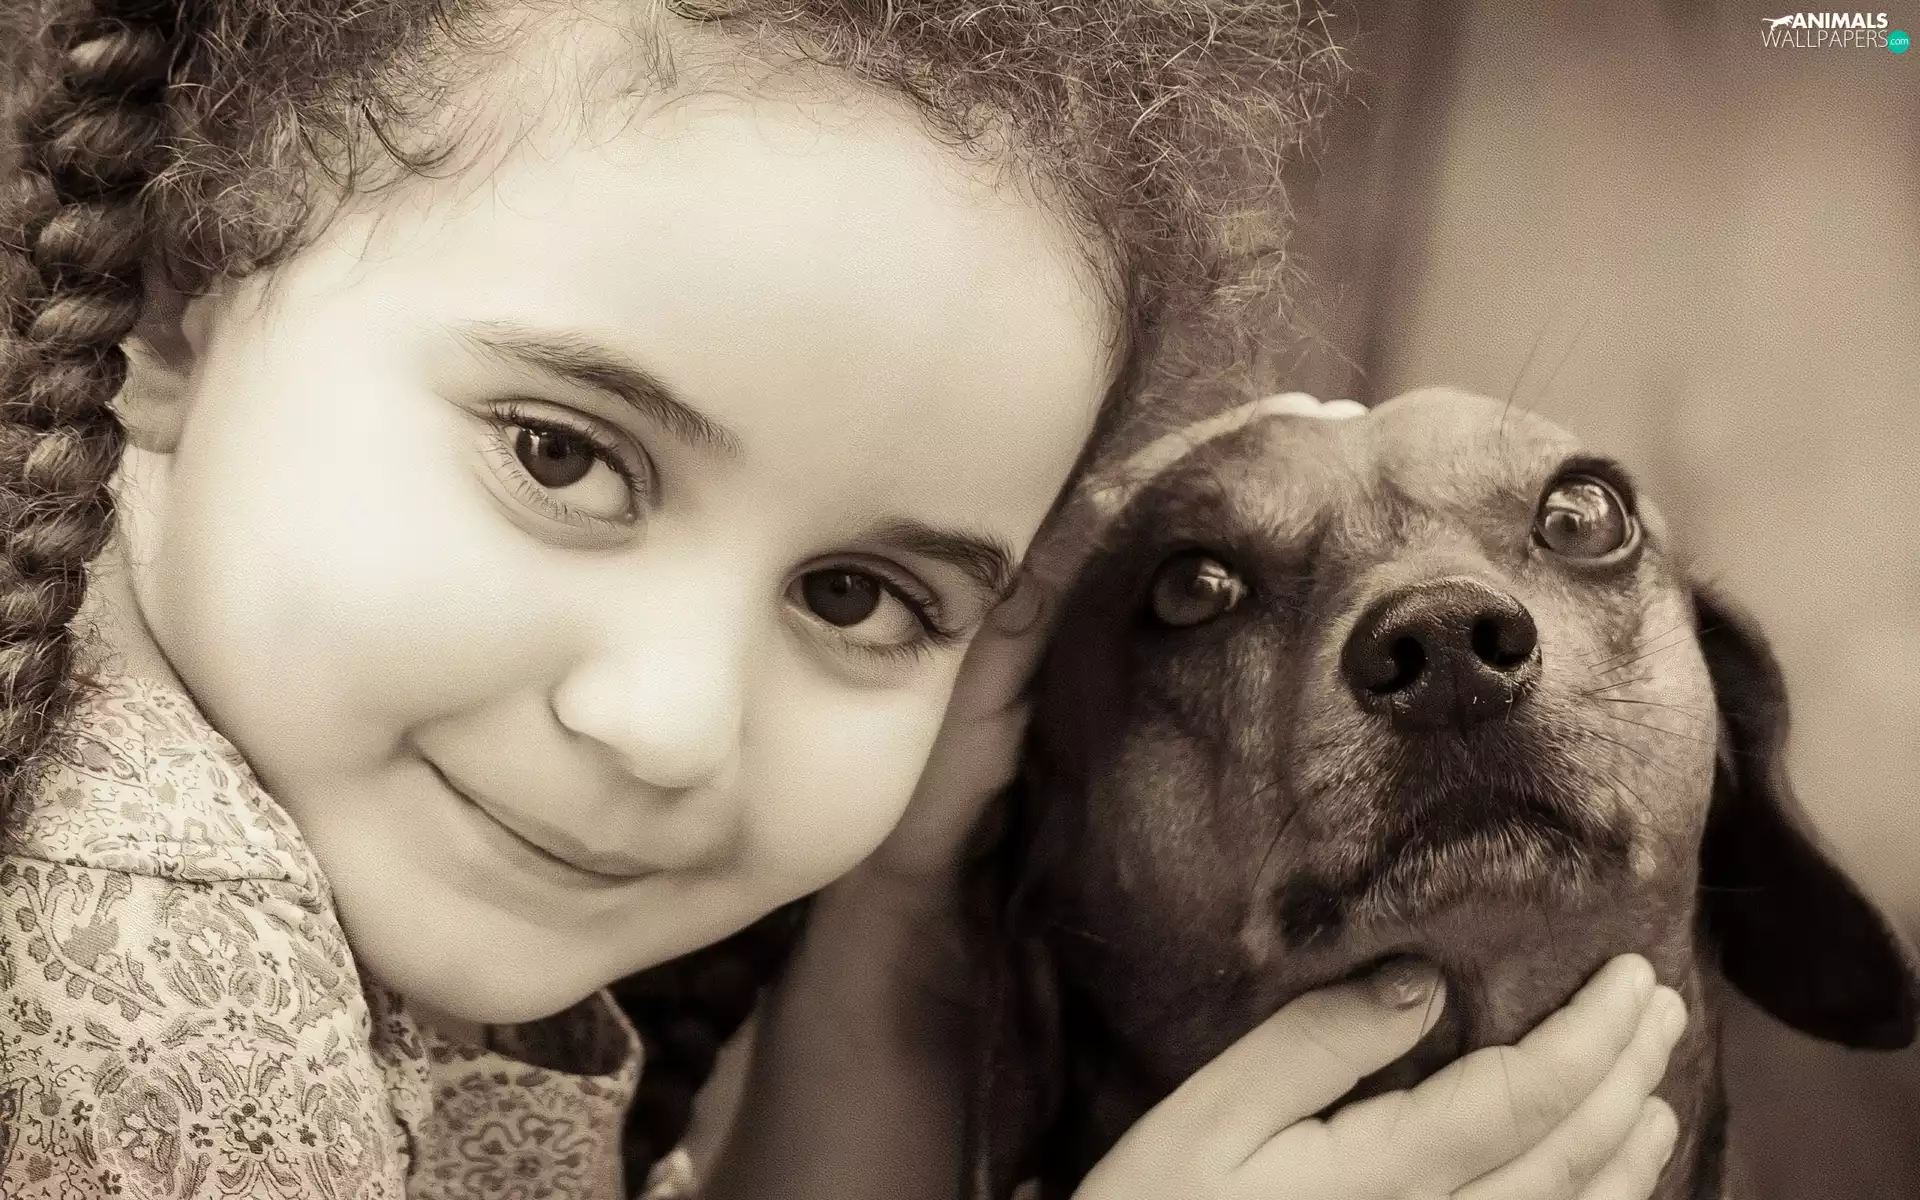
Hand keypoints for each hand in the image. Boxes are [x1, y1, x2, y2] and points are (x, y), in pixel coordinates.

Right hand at [1076, 954, 1685, 1199]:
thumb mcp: (1207, 1115)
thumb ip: (1315, 1046)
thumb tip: (1426, 985)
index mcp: (1384, 1178)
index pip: (1528, 1095)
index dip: (1594, 1033)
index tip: (1632, 972)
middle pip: (1570, 1156)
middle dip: (1628, 1076)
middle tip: (1662, 1009)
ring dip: (1629, 1152)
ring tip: (1656, 1095)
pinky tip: (1597, 1189)